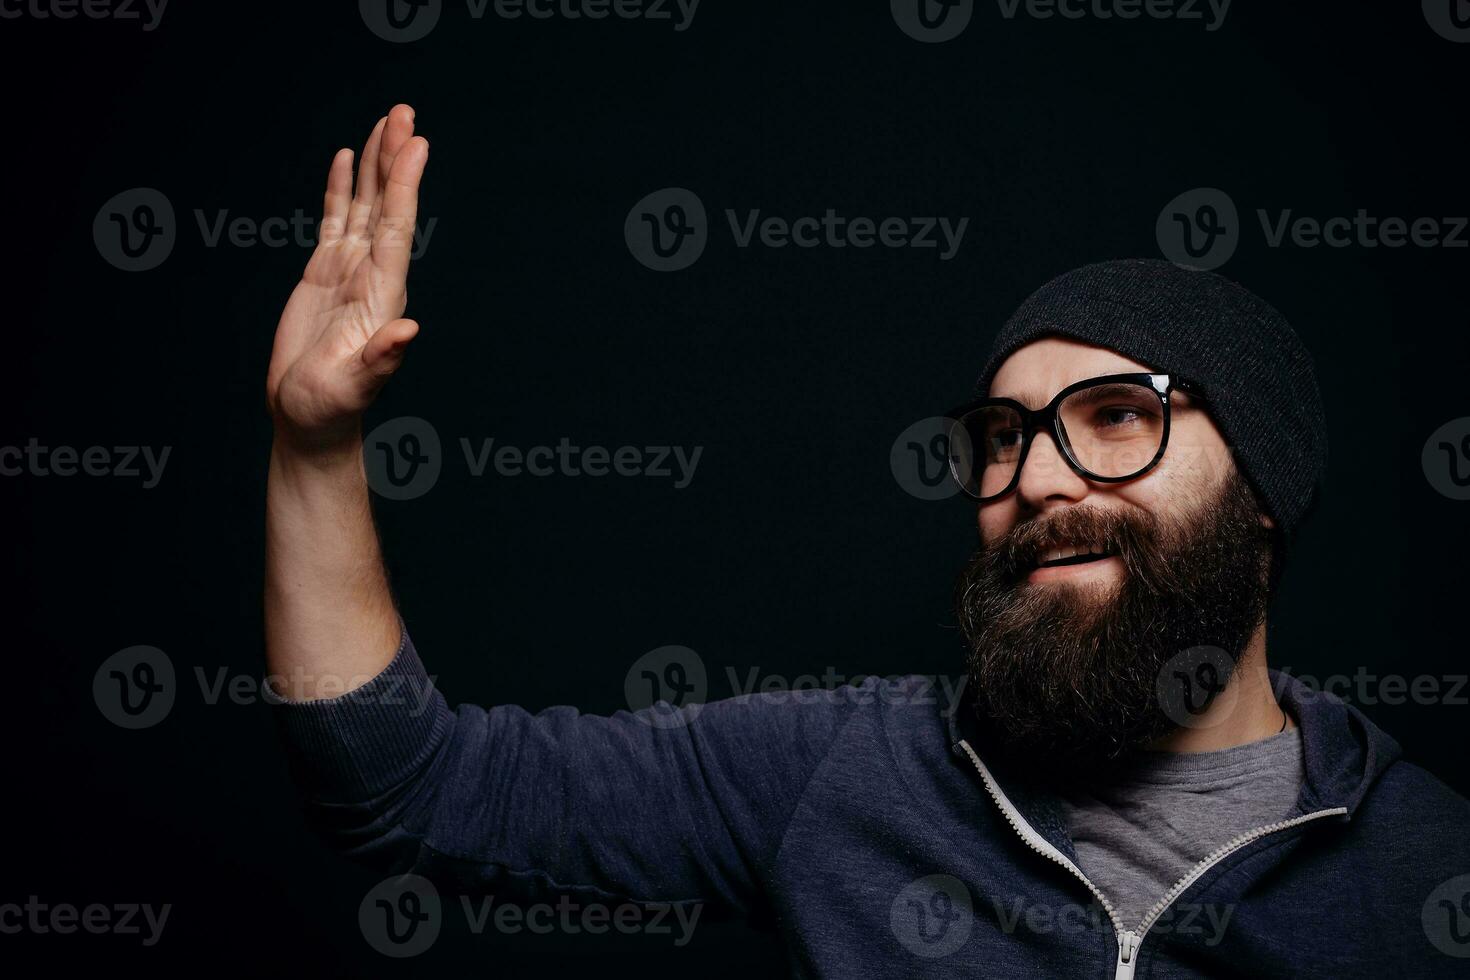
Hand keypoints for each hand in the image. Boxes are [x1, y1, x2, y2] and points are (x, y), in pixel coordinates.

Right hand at [266, 104, 428, 451]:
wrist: (309, 422)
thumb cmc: (330, 410)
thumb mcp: (355, 386)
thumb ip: (382, 360)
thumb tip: (409, 330)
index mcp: (381, 294)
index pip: (395, 227)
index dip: (405, 184)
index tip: (416, 142)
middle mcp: (371, 276)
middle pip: (384, 204)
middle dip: (394, 158)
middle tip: (404, 111)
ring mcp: (348, 272)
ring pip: (362, 205)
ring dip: (374, 164)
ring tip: (385, 121)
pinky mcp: (324, 276)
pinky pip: (334, 220)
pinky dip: (340, 188)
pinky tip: (345, 158)